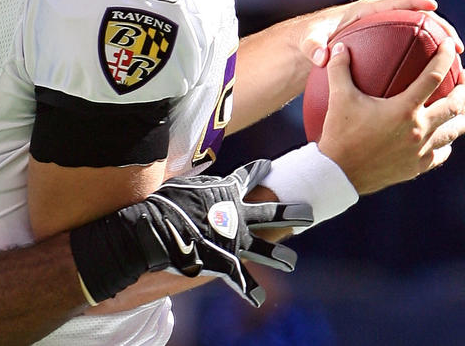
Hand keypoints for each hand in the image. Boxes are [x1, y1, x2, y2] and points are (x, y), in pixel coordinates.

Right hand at [69, 161, 311, 305]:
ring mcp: (235, 241)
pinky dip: (250, 291)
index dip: (258, 170)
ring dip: (280, 257)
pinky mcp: (227, 263)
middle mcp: (239, 217)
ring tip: (291, 262)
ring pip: (266, 250)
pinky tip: (259, 299)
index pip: (248, 177)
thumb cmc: (165, 203)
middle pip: (272, 214)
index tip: (268, 165)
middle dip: (292, 213)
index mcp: (227, 193)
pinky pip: (242, 281)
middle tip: (309, 213)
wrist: (156, 229)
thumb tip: (201, 178)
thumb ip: (200, 183)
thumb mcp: (183, 183)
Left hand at [300, 0, 463, 67]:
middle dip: (439, 27)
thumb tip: (323, 57)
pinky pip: (411, 51)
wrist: (310, 45)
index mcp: (365, 10)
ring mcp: (386, 31)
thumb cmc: (310, 39)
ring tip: (458, 64)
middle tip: (456, 45)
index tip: (432, 6)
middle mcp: (380, 17)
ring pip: (419, 35)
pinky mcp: (387, 45)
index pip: (394, 2)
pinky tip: (437, 82)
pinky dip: (425, 62)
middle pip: (417, 18)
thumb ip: (313, 46)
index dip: (414, 2)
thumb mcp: (309, 42)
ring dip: (439, 46)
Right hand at [316, 39, 464, 194]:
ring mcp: (421, 150)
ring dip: (463, 115)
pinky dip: (445, 141)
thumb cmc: (339, 133)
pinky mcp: (418, 166)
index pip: (433, 76)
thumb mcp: (338, 97)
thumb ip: (339, 68)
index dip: (445, 57)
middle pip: (456, 105)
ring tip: (462, 106)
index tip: (450, 46)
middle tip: (464, 77)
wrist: (339, 174)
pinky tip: (441, 135)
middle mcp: (419, 129)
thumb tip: (341, 46)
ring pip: (455, 130)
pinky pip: (442, 152)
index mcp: (404, 109)